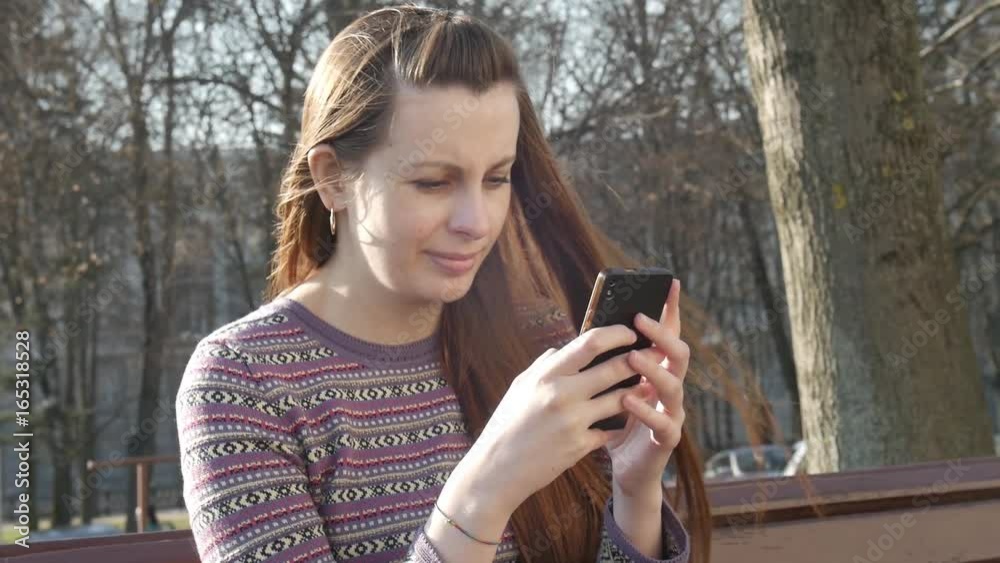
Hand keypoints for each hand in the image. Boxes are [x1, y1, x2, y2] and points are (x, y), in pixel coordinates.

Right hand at [466, 322, 647, 513]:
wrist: (496, 470)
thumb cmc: (508, 424)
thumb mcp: (521, 386)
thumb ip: (545, 365)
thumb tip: (565, 348)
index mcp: (546, 375)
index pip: (590, 342)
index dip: (616, 334)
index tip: (631, 332)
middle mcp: (562, 395)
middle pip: (614, 368)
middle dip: (640, 359)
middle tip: (655, 354)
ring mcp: (573, 422)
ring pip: (621, 399)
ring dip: (638, 391)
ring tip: (648, 386)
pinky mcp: (580, 446)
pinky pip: (611, 429)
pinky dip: (619, 423)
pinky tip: (625, 420)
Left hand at [604, 278, 688, 497]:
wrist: (625, 469)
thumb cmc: (614, 422)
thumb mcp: (608, 387)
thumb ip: (607, 363)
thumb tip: (591, 329)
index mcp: (656, 371)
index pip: (666, 335)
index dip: (670, 310)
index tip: (669, 283)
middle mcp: (669, 387)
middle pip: (677, 353)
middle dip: (661, 334)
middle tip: (641, 318)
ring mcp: (672, 412)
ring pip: (674, 385)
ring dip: (653, 369)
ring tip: (633, 357)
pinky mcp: (667, 439)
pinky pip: (664, 422)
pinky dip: (647, 410)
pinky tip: (630, 400)